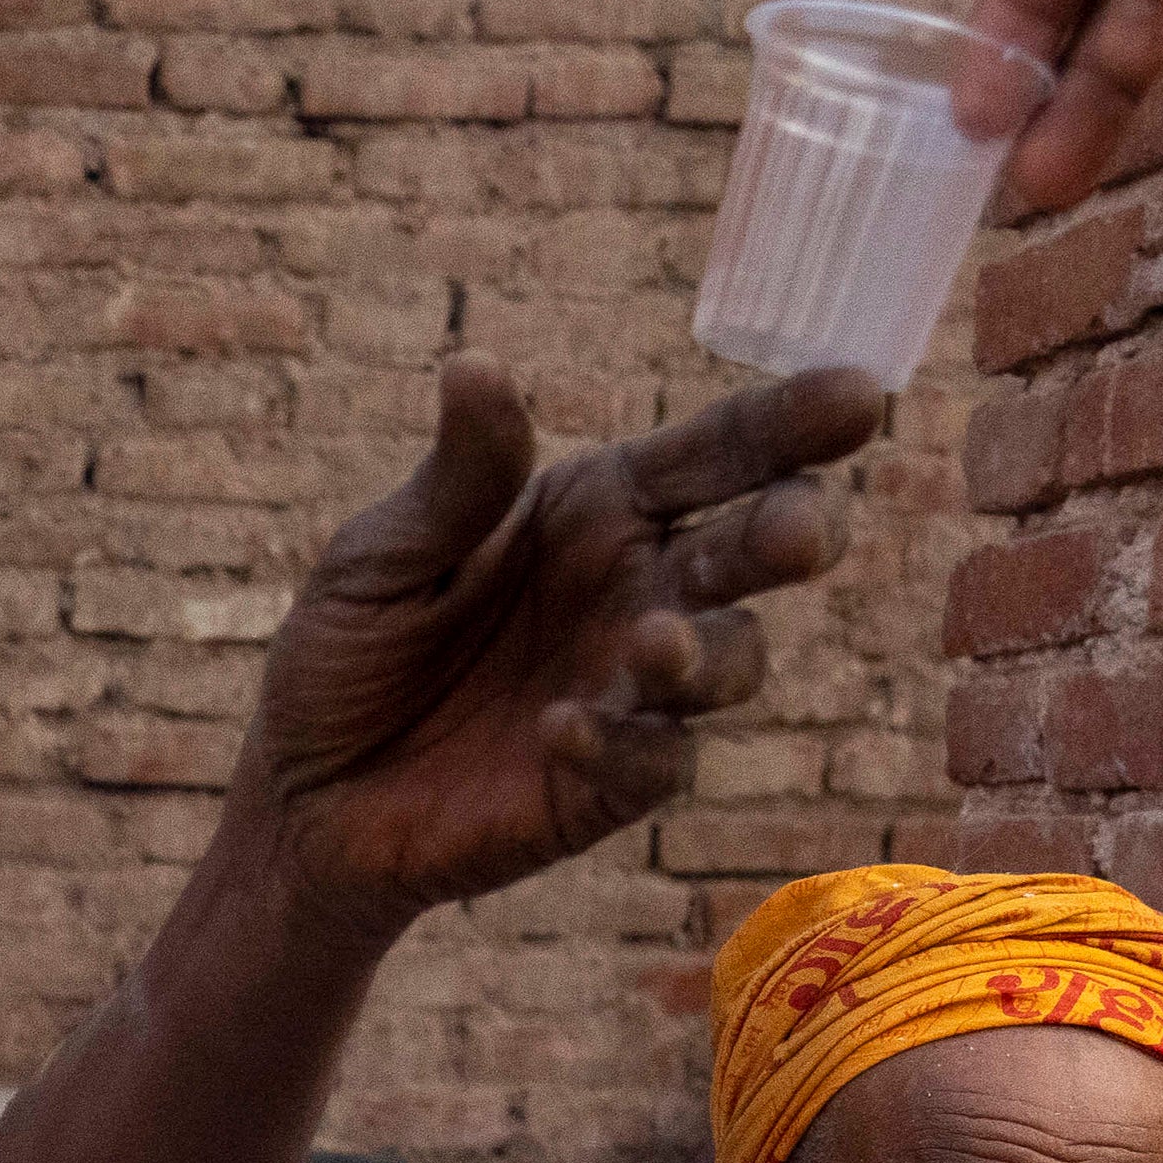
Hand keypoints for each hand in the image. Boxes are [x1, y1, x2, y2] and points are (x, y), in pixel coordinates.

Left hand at [245, 361, 878, 940]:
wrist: (303, 793)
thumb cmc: (349, 653)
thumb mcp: (383, 555)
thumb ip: (454, 482)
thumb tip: (476, 369)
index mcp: (600, 508)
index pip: (716, 453)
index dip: (790, 422)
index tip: (858, 393)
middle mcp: (642, 588)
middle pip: (757, 548)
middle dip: (794, 533)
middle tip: (798, 533)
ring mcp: (638, 688)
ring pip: (733, 659)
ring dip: (710, 652)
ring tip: (657, 645)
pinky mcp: (614, 782)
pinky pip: (656, 760)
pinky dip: (622, 742)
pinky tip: (560, 728)